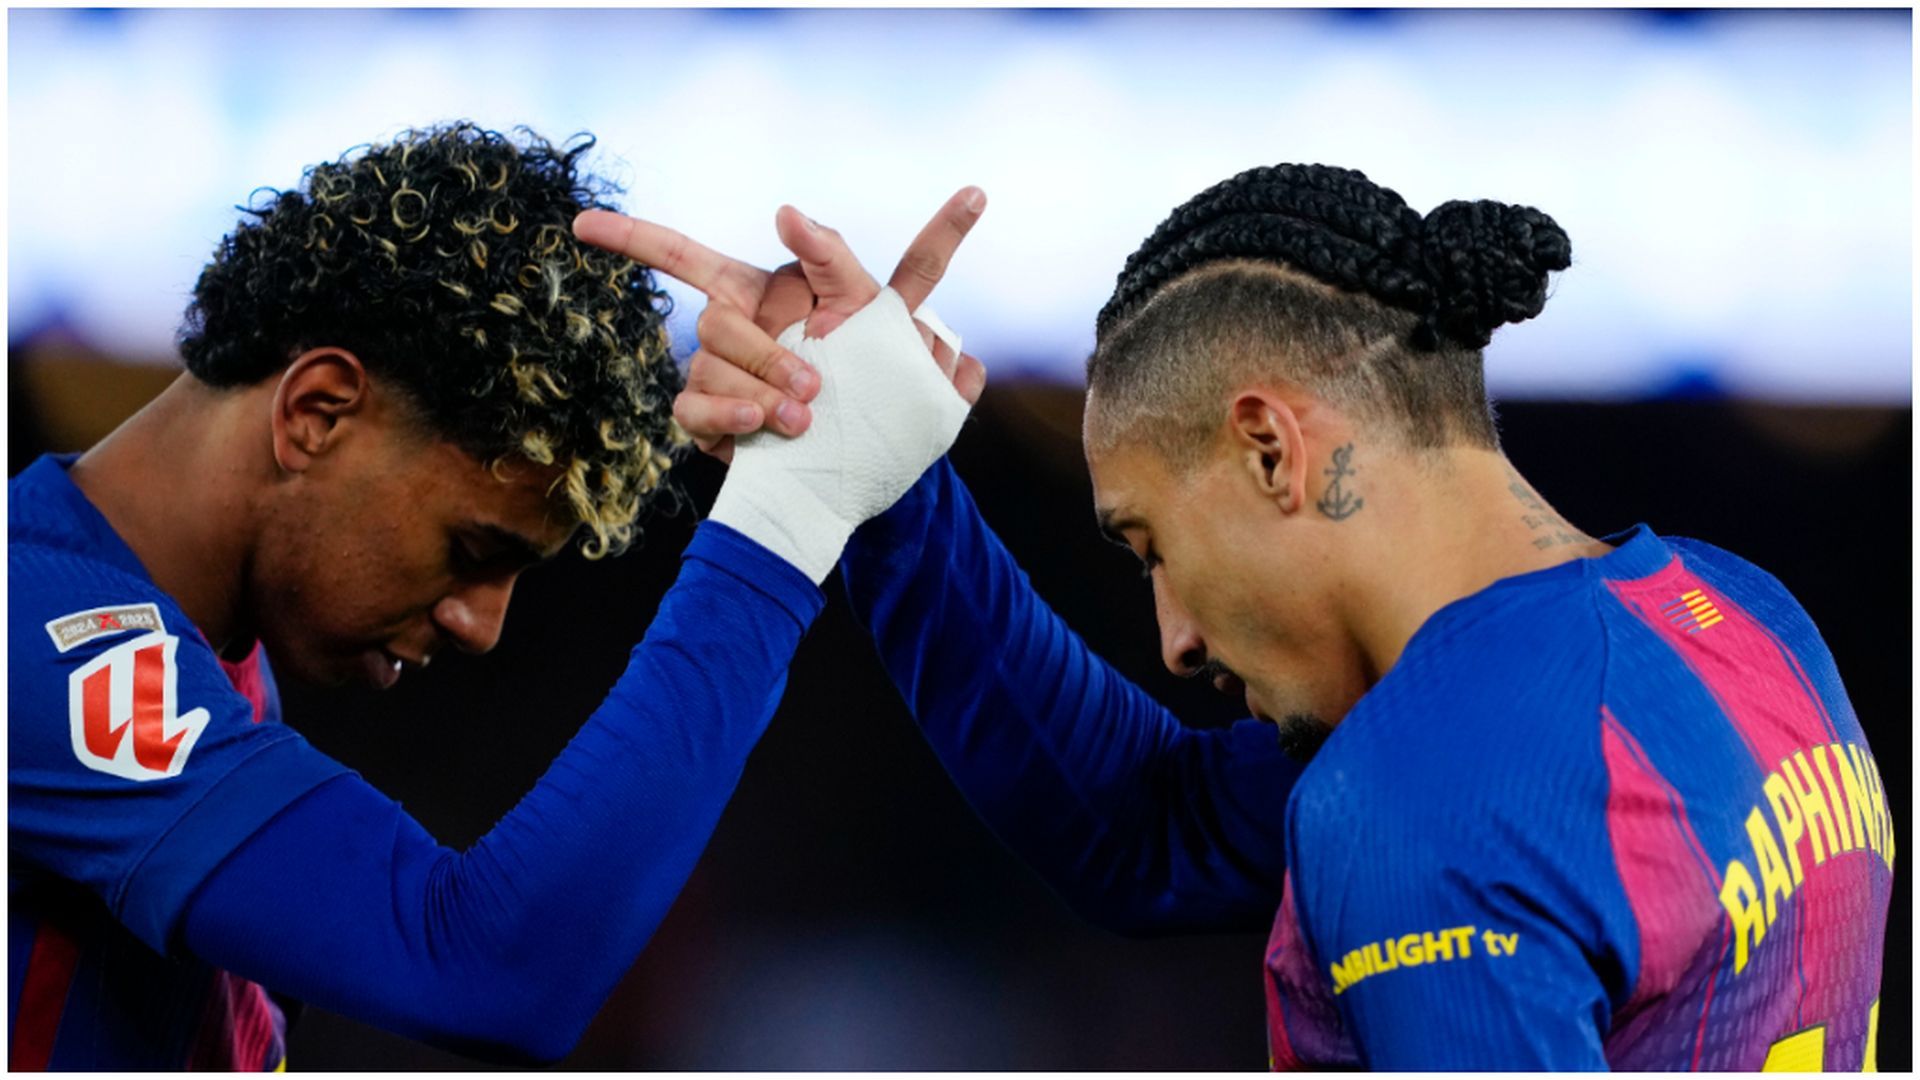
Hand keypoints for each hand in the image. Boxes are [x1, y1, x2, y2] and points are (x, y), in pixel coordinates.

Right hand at [573, 187, 987, 462]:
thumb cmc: (873, 360)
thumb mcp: (868, 301)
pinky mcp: (711, 421)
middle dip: (764, 353)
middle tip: (815, 385)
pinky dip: (727, 415)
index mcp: (752, 292)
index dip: (633, 238)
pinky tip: (759, 423)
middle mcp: (726, 331)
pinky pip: (693, 411)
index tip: (582, 223)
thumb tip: (786, 213)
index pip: (682, 256)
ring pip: (707, 369)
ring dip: (756, 390)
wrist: (878, 437)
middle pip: (713, 323)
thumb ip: (831, 253)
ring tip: (803, 416)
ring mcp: (714, 377)